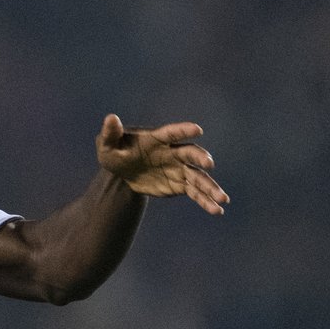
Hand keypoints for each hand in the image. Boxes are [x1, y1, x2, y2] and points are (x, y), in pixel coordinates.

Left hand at [95, 114, 229, 214]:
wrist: (123, 172)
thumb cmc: (115, 152)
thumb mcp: (107, 145)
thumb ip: (110, 133)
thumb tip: (110, 118)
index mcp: (156, 139)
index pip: (171, 133)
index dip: (183, 130)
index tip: (197, 129)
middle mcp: (172, 152)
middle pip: (190, 154)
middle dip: (200, 158)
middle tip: (209, 164)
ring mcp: (178, 169)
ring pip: (198, 176)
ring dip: (210, 187)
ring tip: (222, 200)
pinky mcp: (180, 184)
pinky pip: (195, 192)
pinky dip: (206, 201)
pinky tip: (217, 210)